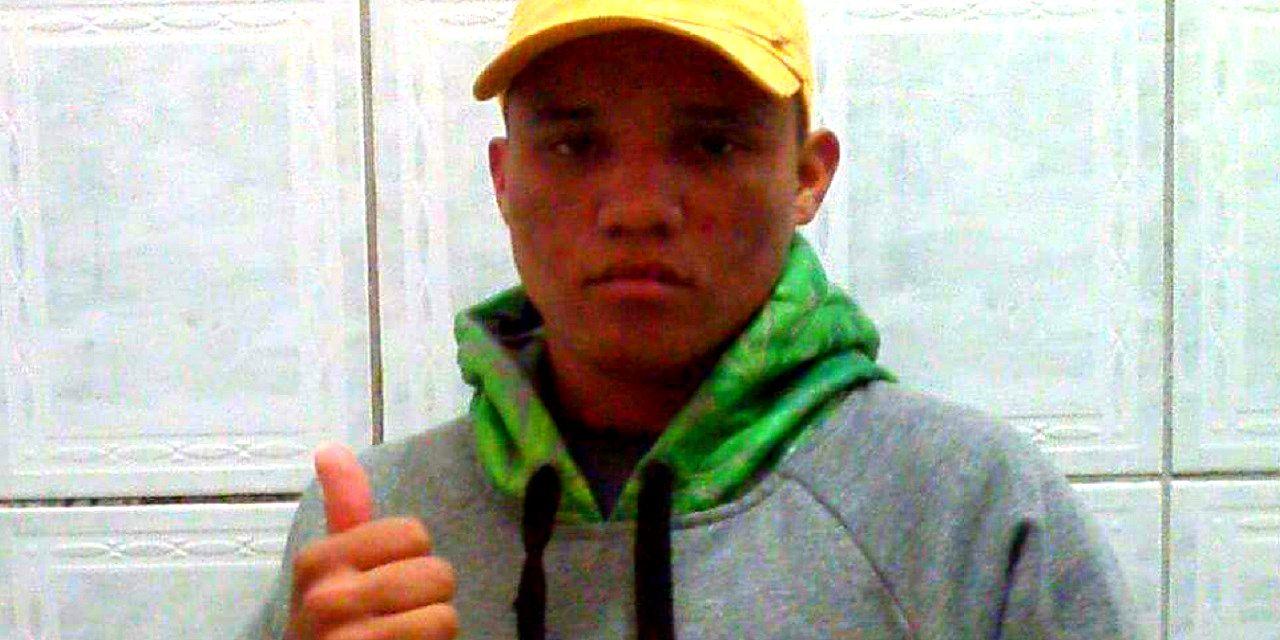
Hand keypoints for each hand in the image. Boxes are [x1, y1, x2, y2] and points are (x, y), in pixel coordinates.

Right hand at [285, 443, 457, 639]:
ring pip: (444, 616)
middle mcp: (328, 601)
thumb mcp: (330, 566)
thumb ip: (344, 509)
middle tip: (397, 615)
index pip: (413, 533)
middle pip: (436, 573)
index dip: (411, 557)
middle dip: (429, 597)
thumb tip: (330, 449)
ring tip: (402, 639)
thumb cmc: (331, 624)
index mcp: (318, 561)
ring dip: (432, 630)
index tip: (382, 579)